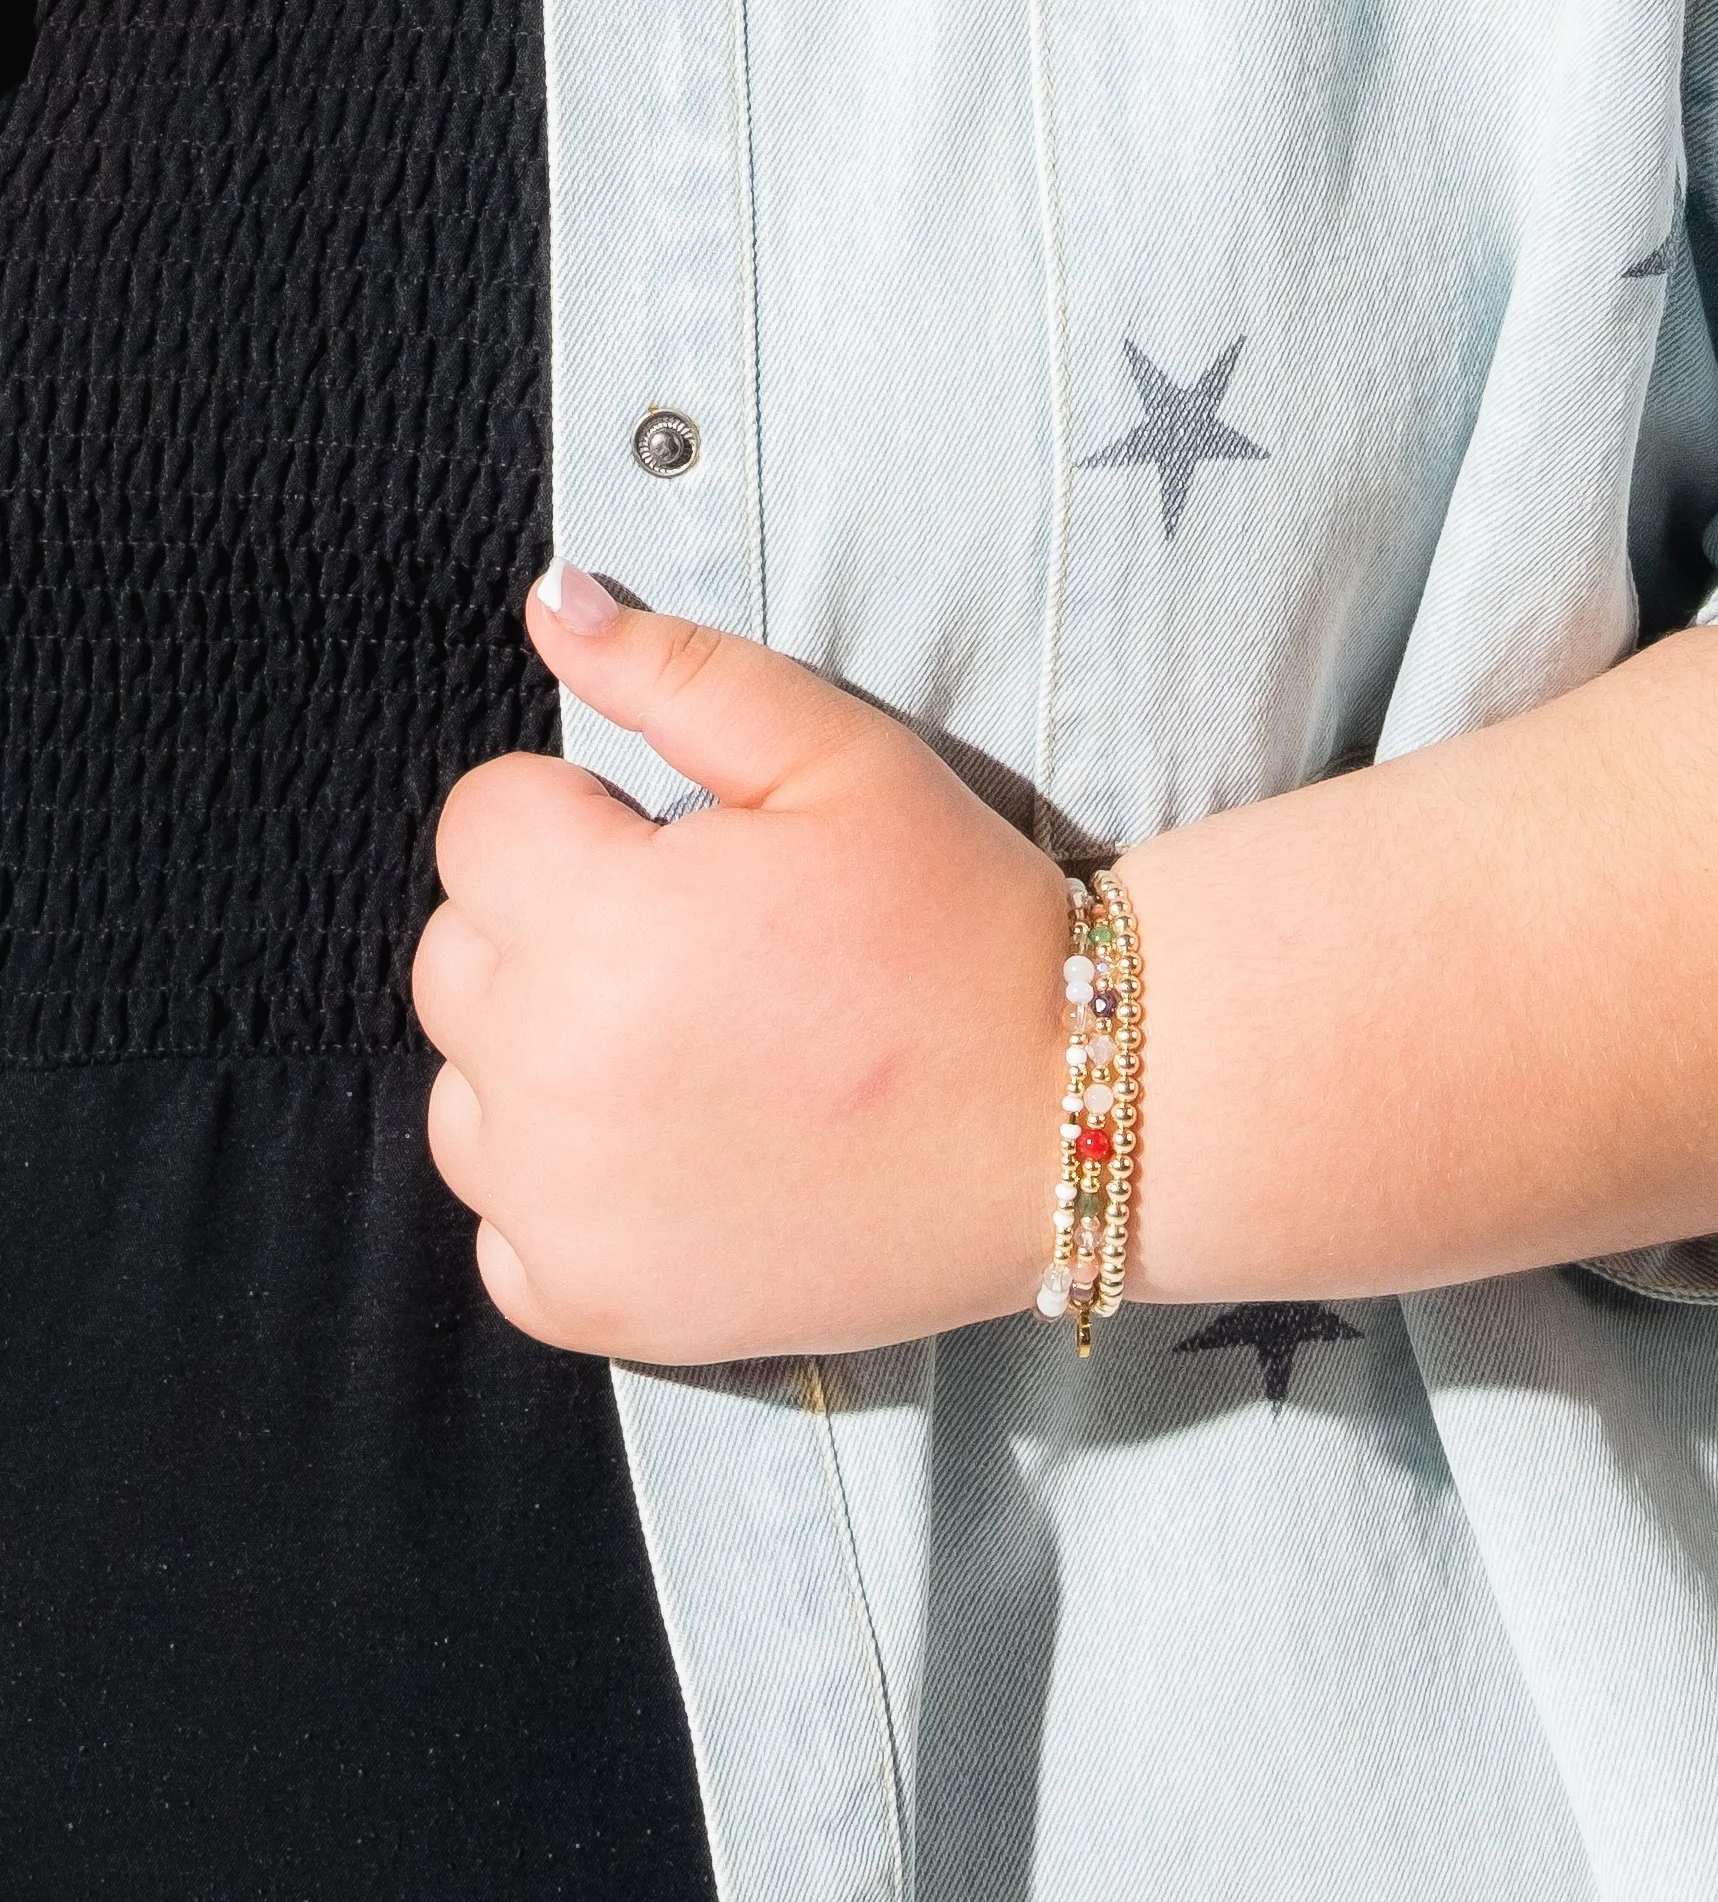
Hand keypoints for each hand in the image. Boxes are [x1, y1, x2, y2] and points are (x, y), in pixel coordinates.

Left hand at [413, 565, 1066, 1361]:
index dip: (589, 821)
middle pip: (458, 956)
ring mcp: (559, 1203)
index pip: (483, 823)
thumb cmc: (962, 929)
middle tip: (707, 961)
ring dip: (545, 1065)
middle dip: (557, 934)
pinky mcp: (590, 1300)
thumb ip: (678, 673)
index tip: (688, 859)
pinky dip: (568, 1197)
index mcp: (596, 921)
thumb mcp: (843, 761)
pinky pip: (504, 1225)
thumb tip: (551, 601)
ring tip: (695, 1061)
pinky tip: (684, 1160)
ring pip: (468, 1093)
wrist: (1074, 1129)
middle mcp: (550, 1072)